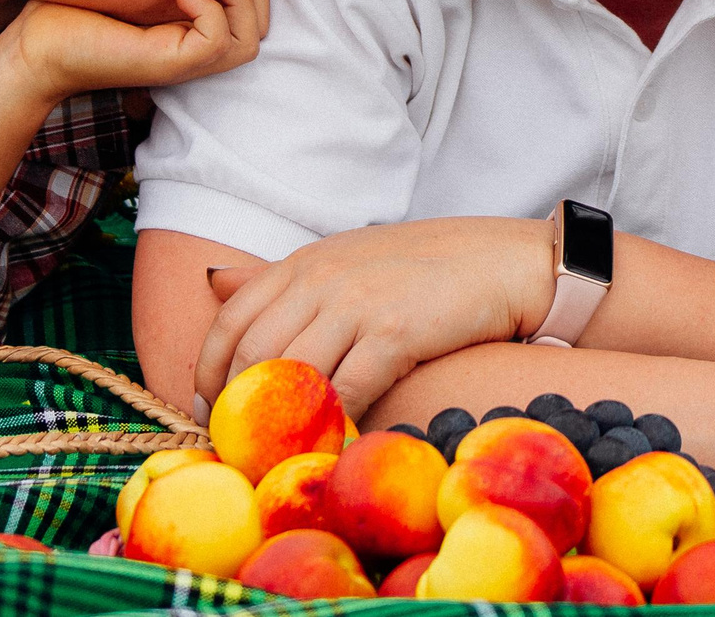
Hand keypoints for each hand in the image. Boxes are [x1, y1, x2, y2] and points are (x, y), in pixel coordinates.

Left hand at [0, 0, 267, 102]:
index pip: (251, 11)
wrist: (32, 43)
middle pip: (260, 27)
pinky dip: (214, 13)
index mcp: (188, 28)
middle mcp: (192, 49)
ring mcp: (182, 60)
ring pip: (250, 40)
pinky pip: (219, 42)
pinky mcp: (169, 64)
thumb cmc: (72, 4)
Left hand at [199, 218, 548, 416]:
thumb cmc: (429, 267)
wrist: (506, 263)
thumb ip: (288, 279)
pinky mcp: (395, 332)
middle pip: (253, 354)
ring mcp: (357, 303)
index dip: (209, 372)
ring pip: (293, 376)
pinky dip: (336, 426)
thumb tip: (216, 283)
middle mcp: (322, 278)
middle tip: (243, 448)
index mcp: (305, 262)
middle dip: (241, 409)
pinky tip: (336, 445)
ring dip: (285, 425)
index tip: (209, 412)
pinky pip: (348, 392)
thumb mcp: (349, 257)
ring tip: (282, 457)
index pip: (231, 320)